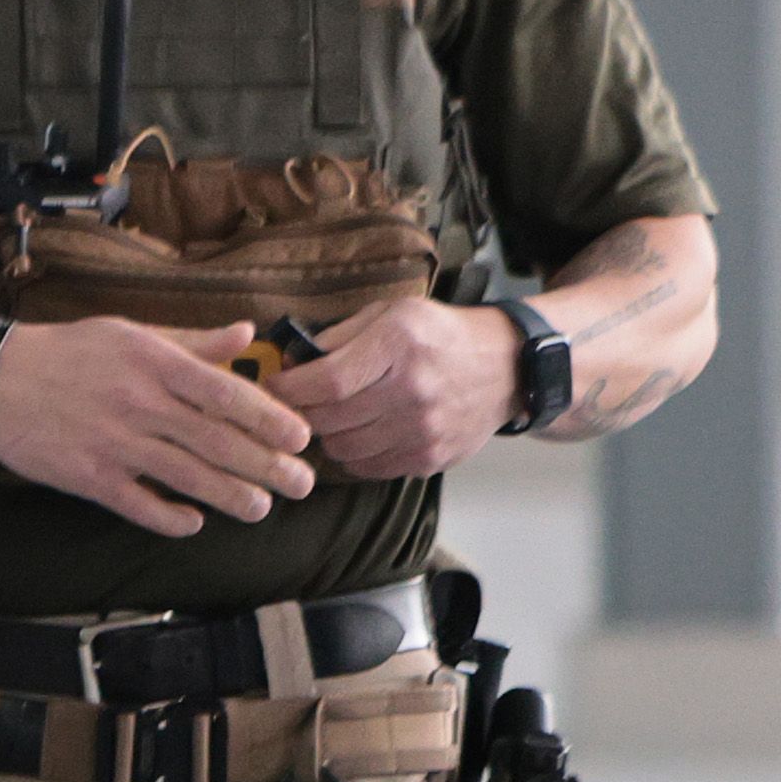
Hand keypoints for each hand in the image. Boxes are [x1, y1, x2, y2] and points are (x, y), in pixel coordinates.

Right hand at [0, 316, 313, 532]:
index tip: (301, 438)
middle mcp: (139, 404)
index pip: (227, 393)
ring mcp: (113, 443)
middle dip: (267, 467)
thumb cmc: (66, 351)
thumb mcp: (131, 333)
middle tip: (301, 485)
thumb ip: (192, 342)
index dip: (270, 419)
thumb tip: (247, 334)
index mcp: (155, 364)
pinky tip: (193, 522)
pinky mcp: (86, 476)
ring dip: (230, 497)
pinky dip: (170, 517)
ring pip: (187, 477)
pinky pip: (138, 505)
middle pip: (217, 442)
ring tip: (261, 509)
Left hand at [268, 296, 519, 480]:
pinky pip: (368, 467)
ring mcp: (424, 429)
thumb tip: (289, 362)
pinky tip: (363, 431)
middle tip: (299, 403)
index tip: (273, 386)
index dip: (288, 389)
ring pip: (342, 448)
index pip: (326, 382)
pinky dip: (355, 453)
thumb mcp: (392, 314)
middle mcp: (413, 390)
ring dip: (328, 435)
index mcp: (400, 345)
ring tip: (335, 416)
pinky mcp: (430, 457)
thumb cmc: (441, 335)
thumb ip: (338, 337)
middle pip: (328, 419)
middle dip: (302, 412)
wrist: (507, 367)